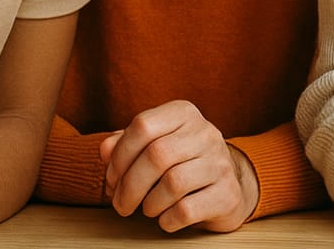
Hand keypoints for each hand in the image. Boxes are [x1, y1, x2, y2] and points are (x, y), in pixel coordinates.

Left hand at [99, 100, 257, 232]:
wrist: (228, 186)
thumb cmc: (182, 165)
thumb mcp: (154, 146)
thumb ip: (126, 145)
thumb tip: (105, 150)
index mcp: (184, 114)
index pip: (143, 125)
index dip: (119, 156)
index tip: (113, 179)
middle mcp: (206, 133)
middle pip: (156, 155)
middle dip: (129, 187)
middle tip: (122, 205)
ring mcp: (220, 163)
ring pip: (173, 183)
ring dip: (149, 204)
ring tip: (148, 208)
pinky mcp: (227, 194)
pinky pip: (186, 210)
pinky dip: (167, 219)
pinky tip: (166, 217)